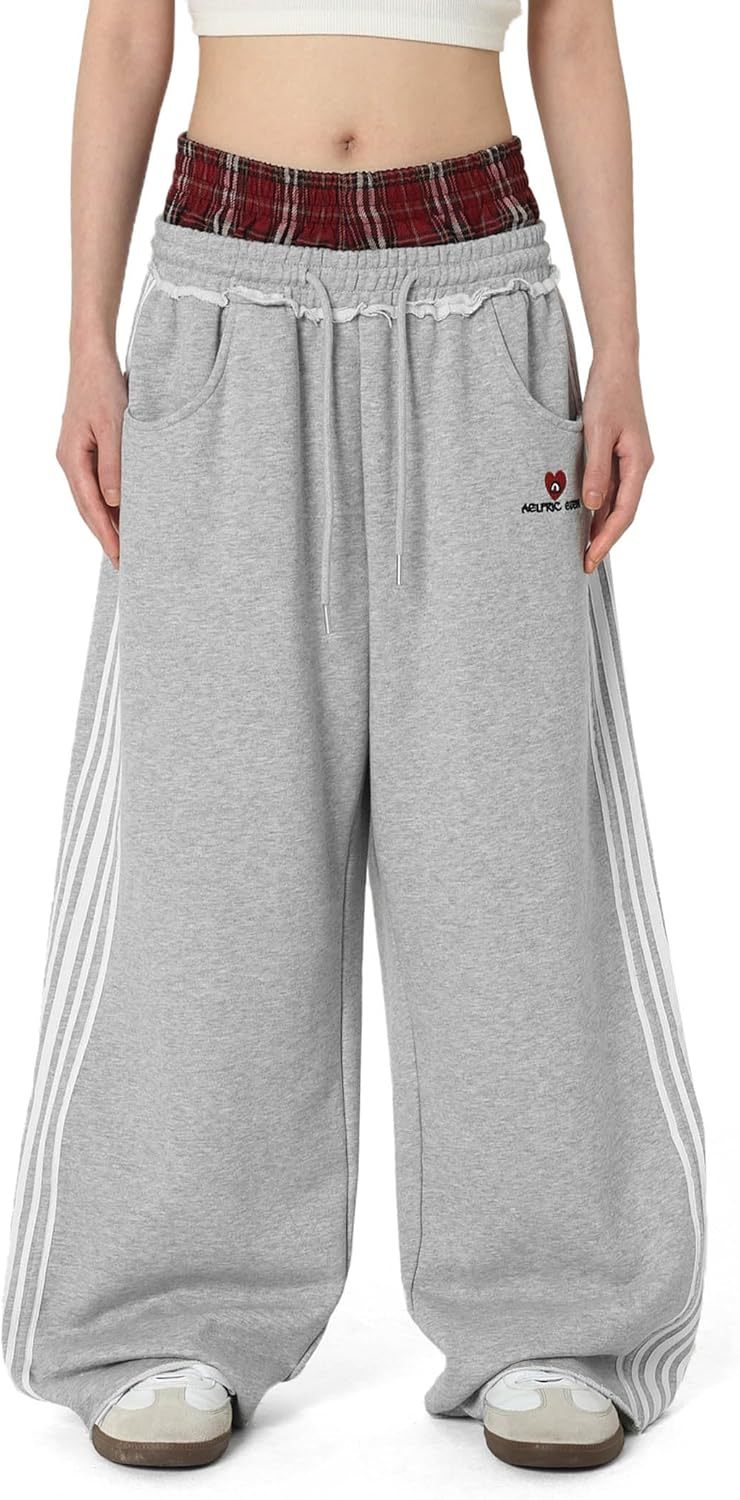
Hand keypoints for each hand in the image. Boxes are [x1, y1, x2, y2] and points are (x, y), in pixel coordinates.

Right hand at [56, 345, 127, 567]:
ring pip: (93, 498)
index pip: (91, 507)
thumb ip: (114, 465)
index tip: (121, 557)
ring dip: (109, 521)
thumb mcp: (114, 426)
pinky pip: (98, 483)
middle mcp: (70, 461)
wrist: (92, 357)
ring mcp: (77, 456)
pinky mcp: (87, 448)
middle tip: (126, 563)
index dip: (106, 535)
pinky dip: (111, 501)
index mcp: (72, 459)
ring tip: (127, 545)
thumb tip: (115, 501)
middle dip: (106, 536)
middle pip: (88, 508)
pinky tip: (124, 513)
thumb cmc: (102, 386)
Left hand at [581, 354, 653, 572]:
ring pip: (616, 502)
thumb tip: (591, 505)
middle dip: (604, 540)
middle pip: (622, 513)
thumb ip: (595, 469)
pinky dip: (597, 506)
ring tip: (582, 549)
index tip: (590, 558)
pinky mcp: (619, 454)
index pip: (624, 512)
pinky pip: (610, 488)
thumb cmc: (608, 393)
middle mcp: (638, 466)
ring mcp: (630, 461)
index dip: (607, 539)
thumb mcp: (597, 432)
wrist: (615, 364)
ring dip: (600, 526)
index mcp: (639, 463)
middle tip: (584, 564)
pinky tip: (583, 518)